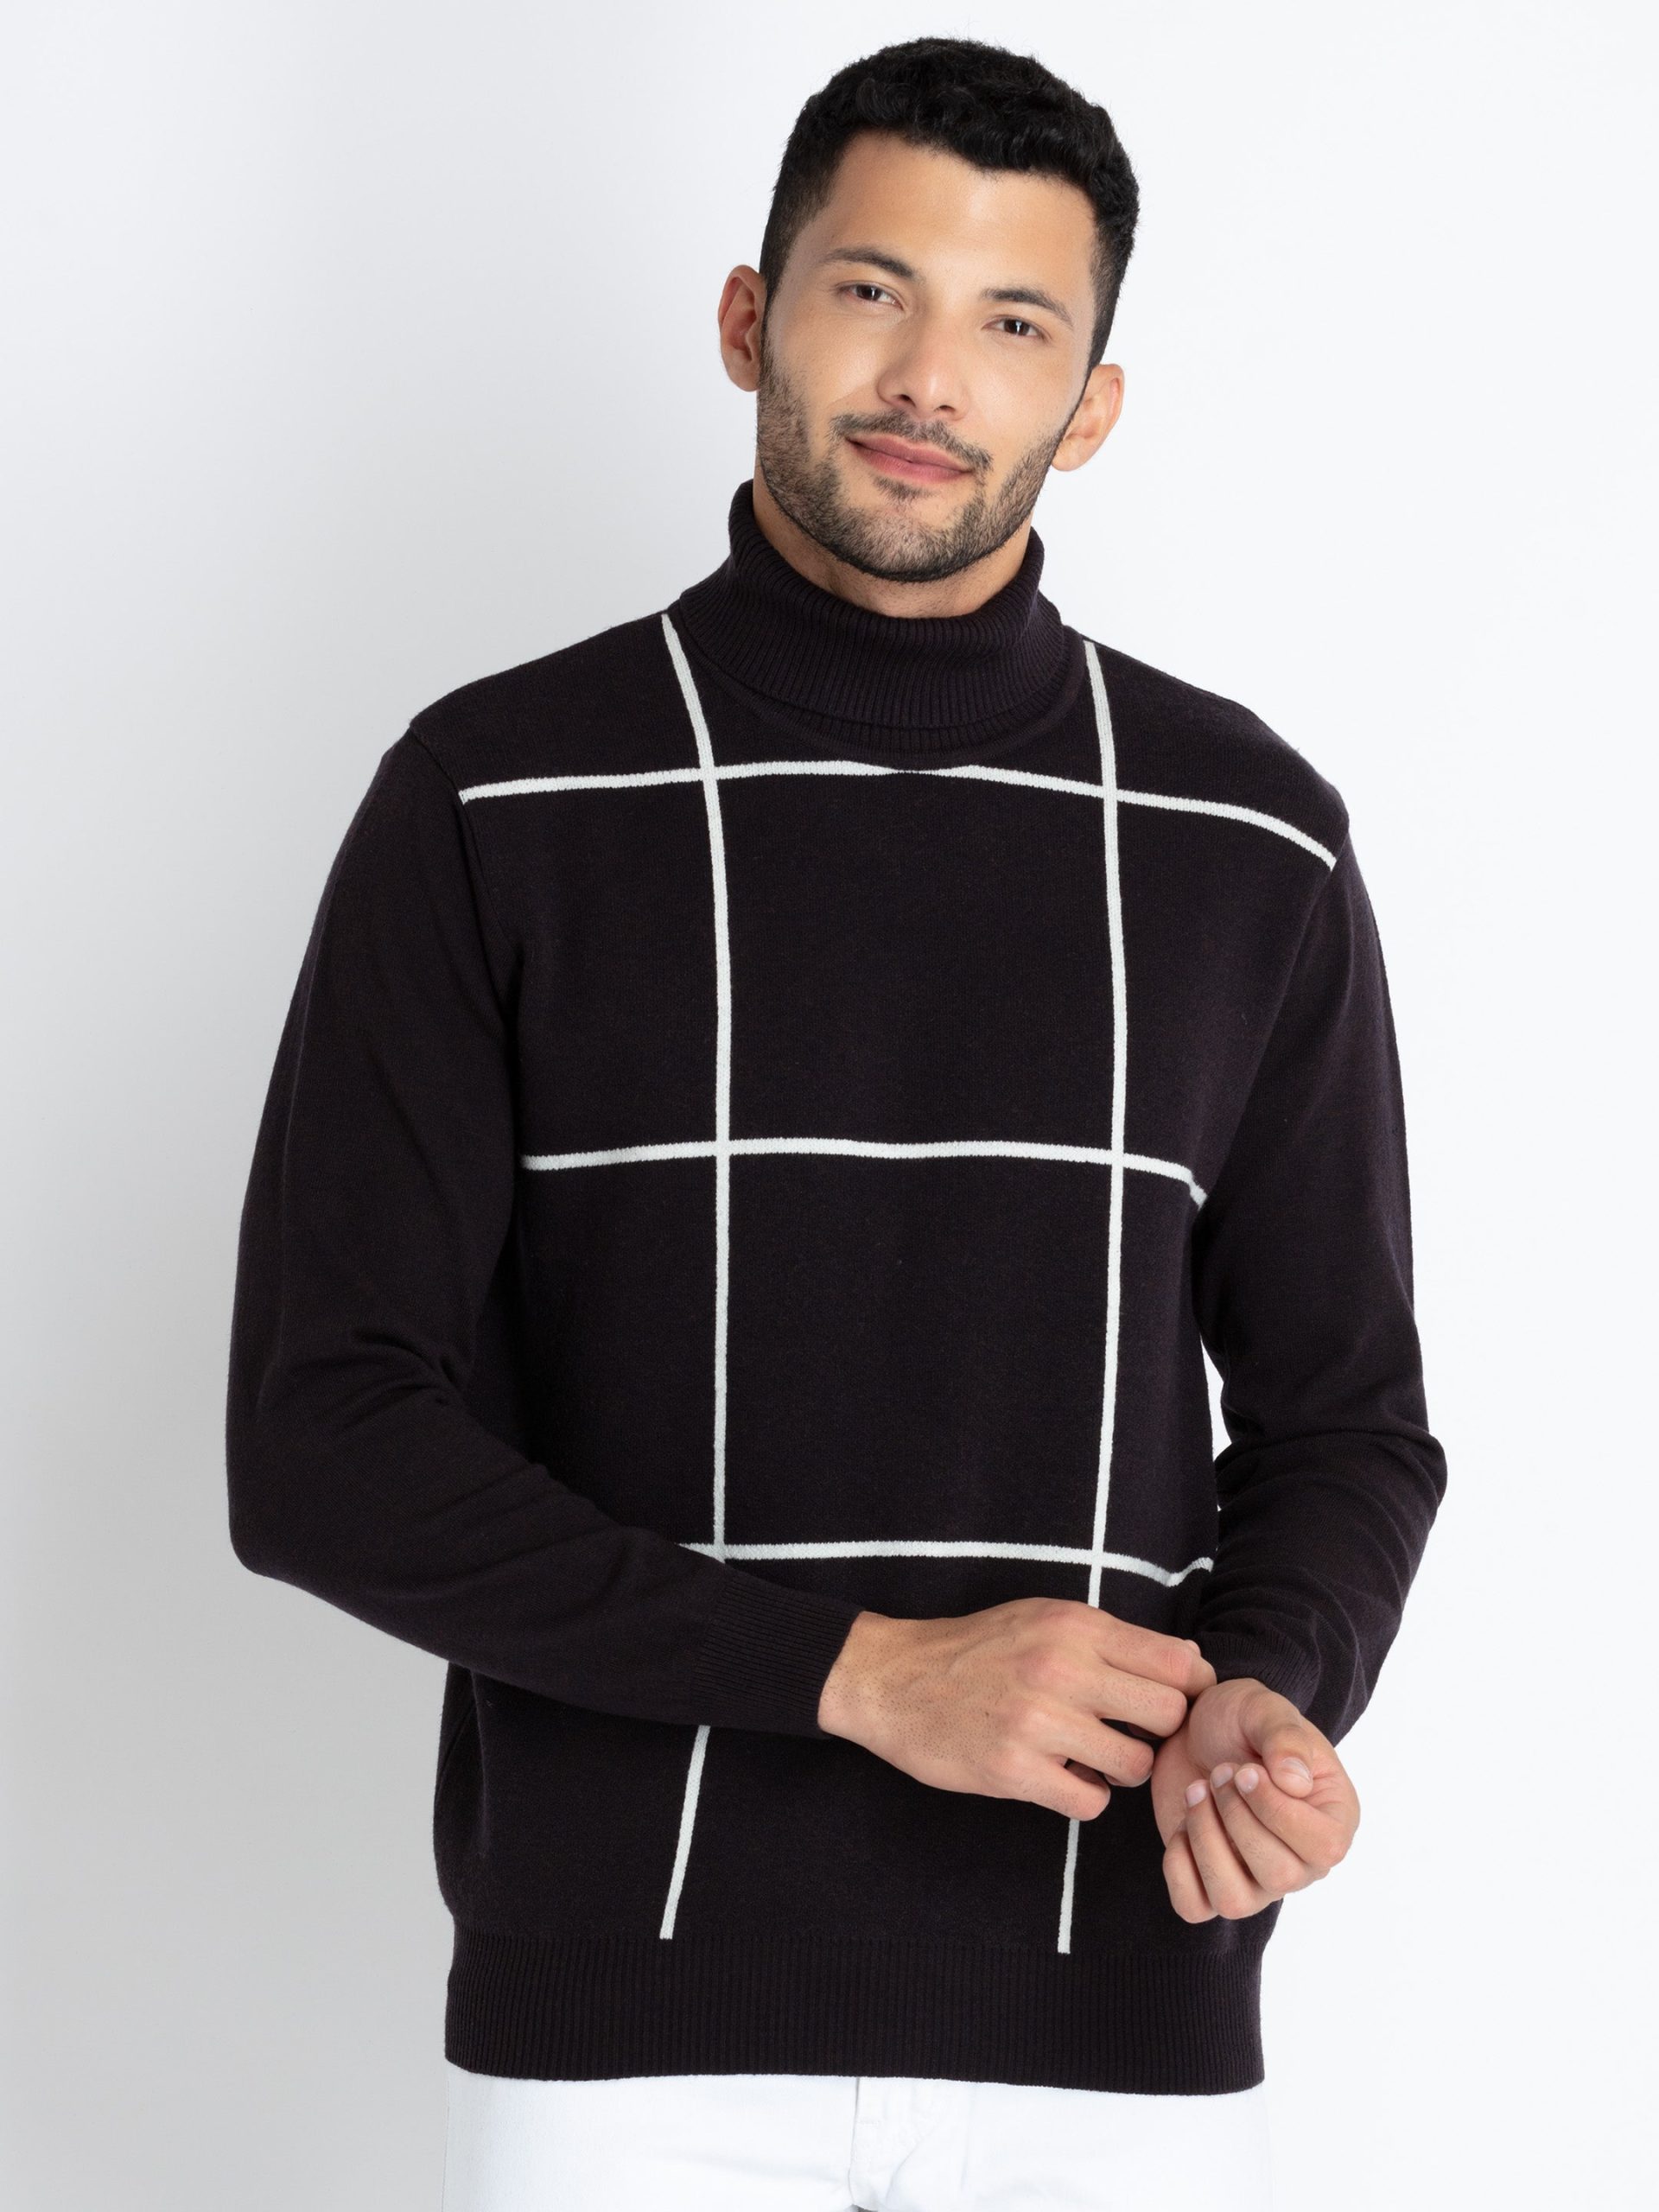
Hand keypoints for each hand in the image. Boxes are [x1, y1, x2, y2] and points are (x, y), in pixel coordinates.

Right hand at [818, 1598, 1216, 1821]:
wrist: (894, 1679)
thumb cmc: (978, 1649)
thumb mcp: (1043, 1619)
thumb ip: (1112, 1639)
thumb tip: (1190, 1663)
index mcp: (1074, 1626)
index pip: (1176, 1663)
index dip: (1190, 1689)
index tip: (1175, 1702)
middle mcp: (1061, 1668)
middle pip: (1168, 1715)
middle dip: (1159, 1732)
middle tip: (1131, 1733)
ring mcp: (1036, 1722)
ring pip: (1134, 1766)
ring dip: (1121, 1769)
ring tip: (1091, 1756)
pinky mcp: (1012, 1770)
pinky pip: (1090, 1802)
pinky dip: (1084, 1795)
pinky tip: (1061, 1776)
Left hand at [1149, 1676, 1357, 1920]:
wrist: (1195, 1727)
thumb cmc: (1241, 1720)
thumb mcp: (1265, 1709)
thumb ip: (1286, 1738)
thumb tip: (1295, 1783)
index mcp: (1333, 1820)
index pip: (1324, 1847)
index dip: (1277, 1811)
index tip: (1246, 1770)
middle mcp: (1301, 1861)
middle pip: (1279, 1876)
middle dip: (1236, 1818)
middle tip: (1220, 1773)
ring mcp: (1256, 1879)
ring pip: (1234, 1900)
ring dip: (1205, 1841)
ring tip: (1198, 1792)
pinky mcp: (1209, 1882)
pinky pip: (1193, 1906)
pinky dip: (1178, 1867)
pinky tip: (1182, 1825)